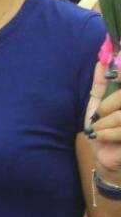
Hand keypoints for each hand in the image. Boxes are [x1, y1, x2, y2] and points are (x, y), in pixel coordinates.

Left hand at [88, 61, 120, 175]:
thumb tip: (103, 60)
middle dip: (107, 107)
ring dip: (104, 123)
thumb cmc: (104, 128)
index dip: (120, 75)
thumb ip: (102, 83)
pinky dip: (106, 133)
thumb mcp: (99, 103)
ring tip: (98, 130)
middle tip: (97, 116)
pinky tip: (99, 137)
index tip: (113, 74)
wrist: (106, 157)